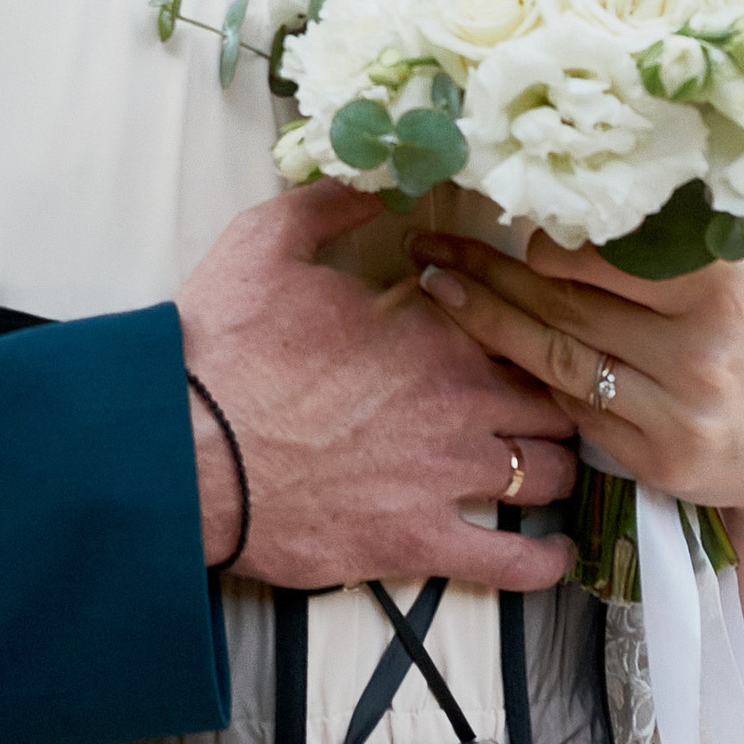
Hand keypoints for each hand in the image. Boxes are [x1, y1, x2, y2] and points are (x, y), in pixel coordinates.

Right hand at [178, 187, 575, 590]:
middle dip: (555, 395)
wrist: (186, 448)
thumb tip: (378, 181)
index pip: (517, 317)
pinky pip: (512, 563)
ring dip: (557, 468)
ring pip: (552, 472)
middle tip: (542, 399)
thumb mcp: (266, 242)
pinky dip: (543, 561)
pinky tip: (552, 554)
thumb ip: (331, 203)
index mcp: (430, 324)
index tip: (514, 328)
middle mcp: (457, 397)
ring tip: (547, 467)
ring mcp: (444, 474)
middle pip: (553, 395)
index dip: (523, 322)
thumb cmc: (225, 347)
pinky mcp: (419, 541)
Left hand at [411, 230, 743, 668]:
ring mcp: (676, 415)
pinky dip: (535, 379)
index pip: (605, 260)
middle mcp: (696, 356)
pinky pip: (578, 412)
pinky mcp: (660, 464)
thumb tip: (575, 205)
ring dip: (487, 322)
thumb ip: (668, 257)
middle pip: (566, 307)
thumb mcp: (739, 288)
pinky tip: (493, 351)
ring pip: (557, 361)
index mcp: (715, 295)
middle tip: (430, 242)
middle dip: (488, 272)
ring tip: (437, 286)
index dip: (543, 244)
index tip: (502, 221)